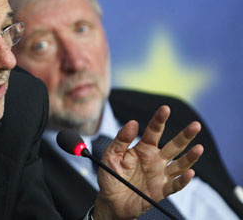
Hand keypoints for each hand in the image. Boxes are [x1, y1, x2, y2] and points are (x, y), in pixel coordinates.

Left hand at [93, 105, 203, 219]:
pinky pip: (174, 185)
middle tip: (195, 125)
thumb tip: (133, 123)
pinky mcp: (161, 190)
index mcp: (143, 148)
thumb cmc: (111, 176)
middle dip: (185, 135)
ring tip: (199, 148)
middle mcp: (155, 159)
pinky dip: (182, 180)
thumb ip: (121, 139)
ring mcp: (160, 174)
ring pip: (179, 164)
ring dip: (190, 157)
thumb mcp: (111, 155)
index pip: (154, 131)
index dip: (159, 120)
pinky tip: (189, 173)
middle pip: (173, 145)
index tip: (165, 109)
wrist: (111, 201)